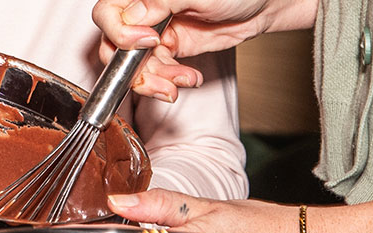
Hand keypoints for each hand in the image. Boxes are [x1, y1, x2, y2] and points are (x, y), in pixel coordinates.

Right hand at [93, 0, 316, 100]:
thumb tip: (132, 17)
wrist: (264, 5)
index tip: (146, 43)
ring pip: (134, 64)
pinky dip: (169, 81)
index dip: (120, 33)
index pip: (108, 12)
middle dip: (133, 67)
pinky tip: (187, 78)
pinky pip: (156, 71)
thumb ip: (161, 2)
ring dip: (154, 80)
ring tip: (178, 83)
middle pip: (114, 43)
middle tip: (158, 76)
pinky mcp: (170, 48)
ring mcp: (155, 30)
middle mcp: (144, 10)